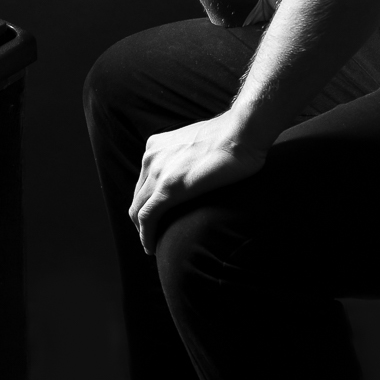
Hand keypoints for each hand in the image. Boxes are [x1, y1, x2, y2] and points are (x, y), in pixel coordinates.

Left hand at [130, 114, 266, 251]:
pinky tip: (152, 247)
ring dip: (143, 231)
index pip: (144, 182)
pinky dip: (146, 235)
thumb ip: (189, 157)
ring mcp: (158, 172)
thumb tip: (197, 173)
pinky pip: (147, 218)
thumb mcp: (199, 144)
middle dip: (141, 220)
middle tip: (153, 237)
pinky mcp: (168, 189)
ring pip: (138, 210)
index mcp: (157, 146)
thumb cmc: (232, 138)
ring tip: (152, 245)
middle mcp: (151, 157)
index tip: (156, 219)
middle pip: (138, 197)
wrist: (242, 132)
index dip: (146, 203)